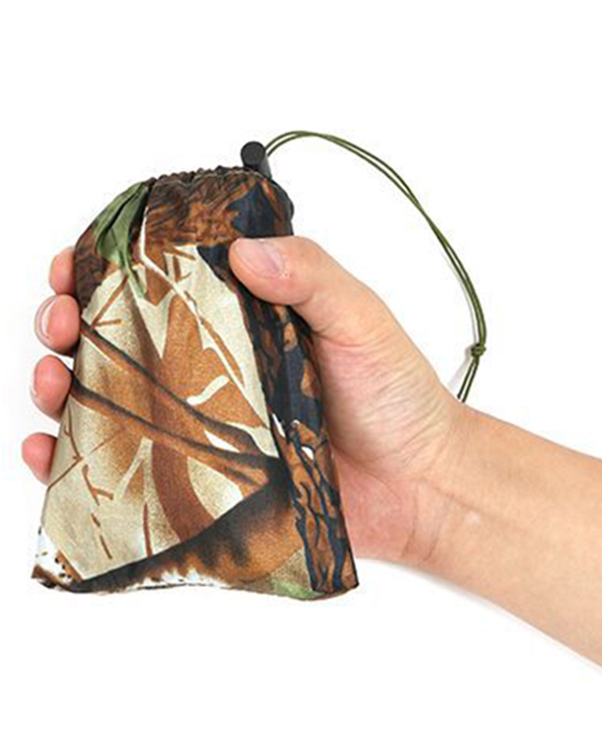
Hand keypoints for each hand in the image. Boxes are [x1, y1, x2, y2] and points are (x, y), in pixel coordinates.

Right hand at [23, 238, 471, 564]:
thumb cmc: (398, 399)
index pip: (161, 285)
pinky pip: (127, 474)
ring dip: (60, 385)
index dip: (109, 270)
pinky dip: (76, 462)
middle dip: (69, 322)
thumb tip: (245, 248)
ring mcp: (204, 430)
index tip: (76, 262)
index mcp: (244, 322)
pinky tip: (49, 448)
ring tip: (49, 377)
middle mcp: (215, 373)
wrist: (420, 485)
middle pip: (118, 340)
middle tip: (57, 319)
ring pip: (108, 402)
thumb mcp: (362, 321)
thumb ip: (312, 277)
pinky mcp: (204, 485)